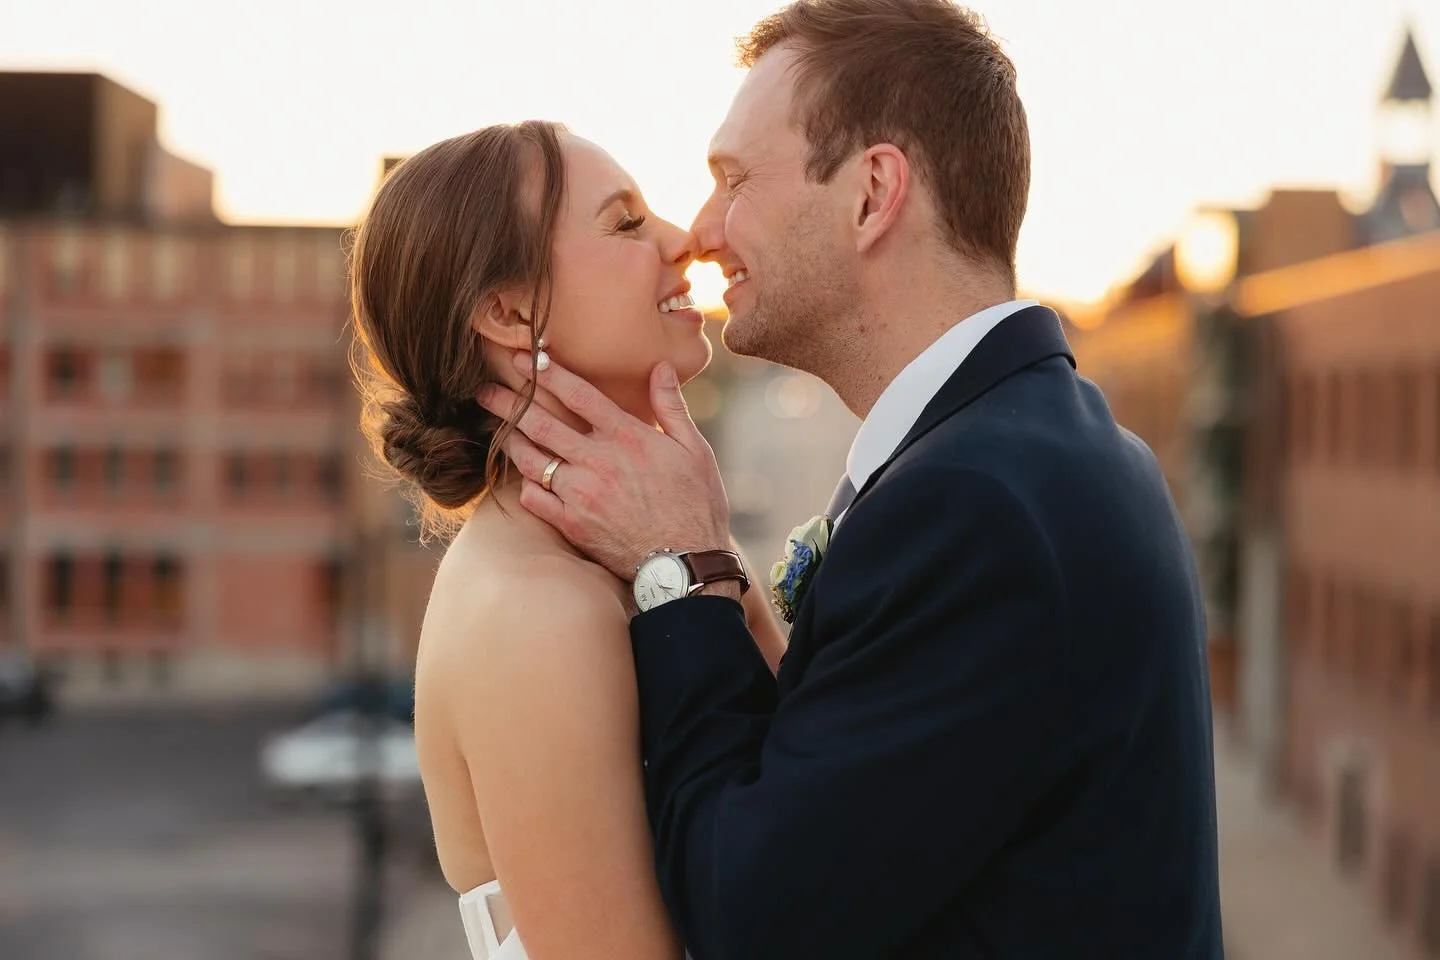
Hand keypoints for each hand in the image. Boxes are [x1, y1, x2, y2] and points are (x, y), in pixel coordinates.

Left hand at [478, 352, 731, 580]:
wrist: (685, 563)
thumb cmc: (696, 504)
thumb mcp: (694, 449)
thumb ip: (671, 406)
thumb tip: (660, 366)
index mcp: (627, 437)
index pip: (578, 394)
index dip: (547, 373)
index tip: (524, 358)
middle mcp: (598, 462)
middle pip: (541, 423)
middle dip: (509, 403)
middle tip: (484, 390)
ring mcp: (580, 494)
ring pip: (530, 459)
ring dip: (509, 440)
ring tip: (495, 428)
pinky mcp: (572, 524)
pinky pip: (533, 498)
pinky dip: (523, 483)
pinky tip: (520, 474)